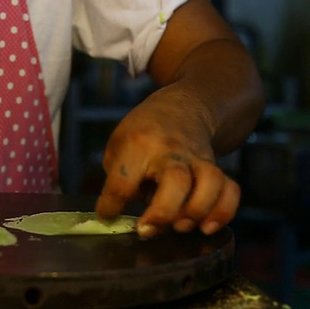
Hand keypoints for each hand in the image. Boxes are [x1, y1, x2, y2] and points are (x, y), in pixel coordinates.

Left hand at [95, 88, 239, 237]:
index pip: (124, 180)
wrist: (183, 107)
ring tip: (179, 227)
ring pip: (210, 183)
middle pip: (176, 181)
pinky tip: (207, 227)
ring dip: (197, 211)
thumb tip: (120, 214)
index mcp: (139, 144)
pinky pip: (230, 189)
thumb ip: (118, 177)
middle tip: (147, 229)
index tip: (107, 216)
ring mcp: (197, 158)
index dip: (112, 204)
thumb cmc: (142, 133)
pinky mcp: (216, 167)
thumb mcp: (118, 145)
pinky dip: (223, 212)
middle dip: (163, 212)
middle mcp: (171, 151)